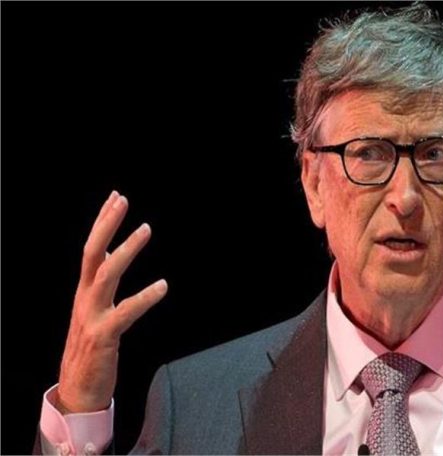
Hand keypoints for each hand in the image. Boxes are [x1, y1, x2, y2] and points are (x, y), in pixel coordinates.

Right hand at [56, 191, 167, 412]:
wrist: (78, 390)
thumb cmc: (90, 349)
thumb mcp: (93, 309)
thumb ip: (100, 282)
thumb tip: (111, 252)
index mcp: (84, 292)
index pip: (92, 249)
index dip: (102, 222)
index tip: (115, 198)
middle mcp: (85, 299)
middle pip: (92, 253)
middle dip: (106, 224)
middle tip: (122, 200)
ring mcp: (92, 317)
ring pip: (106, 275)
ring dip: (126, 250)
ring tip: (145, 229)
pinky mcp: (103, 336)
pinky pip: (125, 312)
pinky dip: (144, 297)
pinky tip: (163, 286)